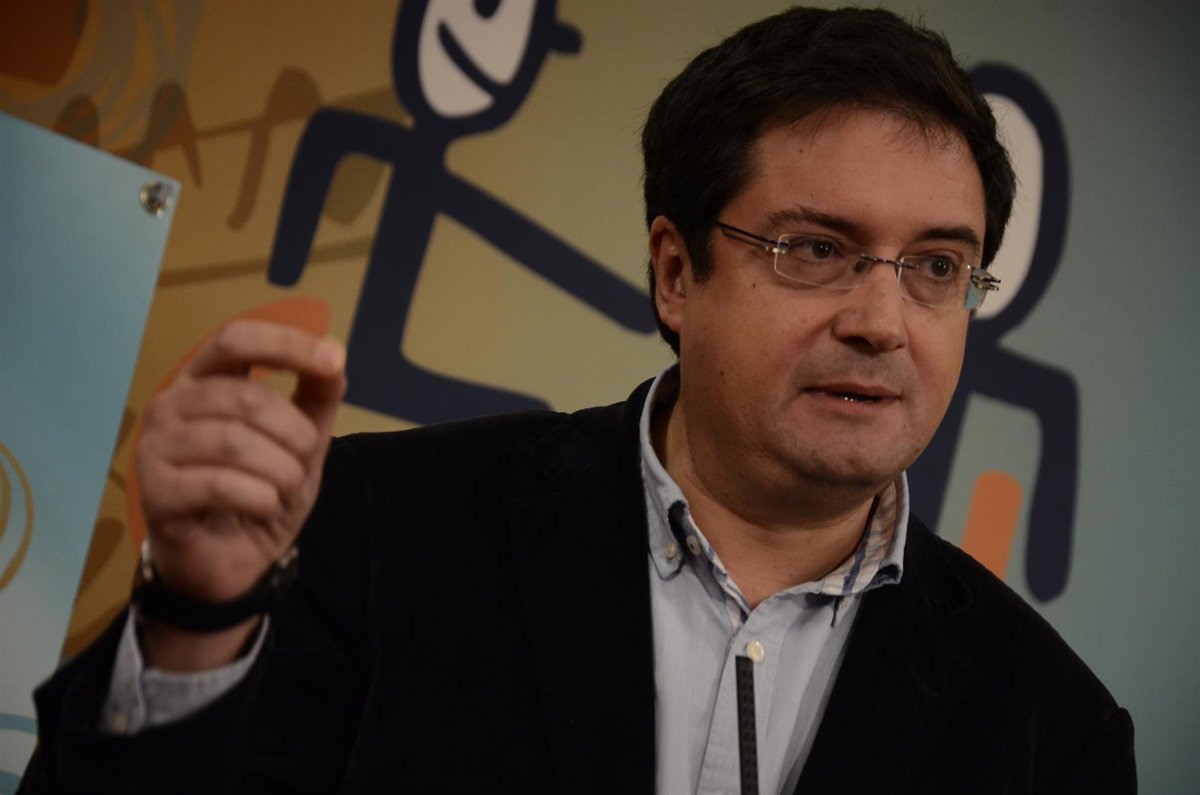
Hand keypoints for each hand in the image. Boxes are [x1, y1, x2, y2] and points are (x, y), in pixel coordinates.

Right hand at [134, 320, 344, 667]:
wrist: (232, 560)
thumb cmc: (261, 490)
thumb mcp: (302, 442)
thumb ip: (316, 399)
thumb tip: (334, 356)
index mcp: (205, 380)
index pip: (236, 339)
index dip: (285, 344)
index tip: (333, 360)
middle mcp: (172, 404)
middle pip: (245, 396)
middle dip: (294, 434)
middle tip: (304, 462)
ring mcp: (155, 446)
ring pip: (234, 442)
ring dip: (281, 471)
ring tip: (284, 490)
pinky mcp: (154, 491)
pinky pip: (220, 485)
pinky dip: (260, 499)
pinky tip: (264, 508)